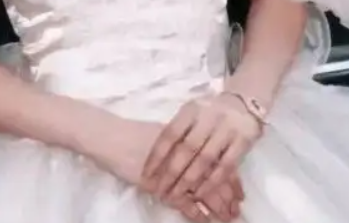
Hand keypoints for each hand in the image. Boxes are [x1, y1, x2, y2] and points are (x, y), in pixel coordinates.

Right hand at [89, 118, 243, 221]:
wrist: (109, 135)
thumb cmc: (133, 134)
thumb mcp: (163, 136)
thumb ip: (182, 146)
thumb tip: (199, 156)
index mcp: (187, 138)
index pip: (216, 158)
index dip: (230, 176)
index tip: (239, 191)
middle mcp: (183, 153)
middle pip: (214, 175)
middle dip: (227, 195)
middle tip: (237, 209)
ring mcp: (171, 169)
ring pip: (202, 190)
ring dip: (216, 206)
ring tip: (227, 218)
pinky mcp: (158, 184)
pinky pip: (182, 202)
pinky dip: (195, 213)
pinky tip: (204, 221)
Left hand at [141, 93, 261, 212]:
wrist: (243, 104)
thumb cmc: (209, 113)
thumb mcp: (191, 113)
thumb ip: (178, 131)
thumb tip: (156, 160)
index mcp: (192, 109)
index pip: (171, 133)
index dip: (157, 155)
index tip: (147, 174)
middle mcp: (209, 117)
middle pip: (187, 148)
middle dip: (171, 173)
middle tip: (161, 191)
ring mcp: (227, 128)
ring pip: (205, 159)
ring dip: (189, 180)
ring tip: (176, 195)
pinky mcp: (243, 141)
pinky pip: (225, 166)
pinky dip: (211, 182)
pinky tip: (199, 193)